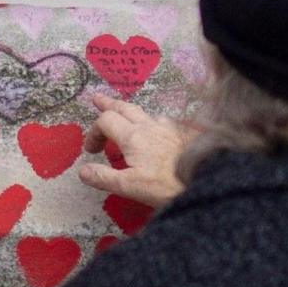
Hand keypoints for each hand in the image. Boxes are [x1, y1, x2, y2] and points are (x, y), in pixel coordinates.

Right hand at [75, 89, 188, 208]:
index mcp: (132, 137)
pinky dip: (149, 121)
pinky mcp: (182, 134)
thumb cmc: (165, 185)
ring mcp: (167, 128)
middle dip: (108, 104)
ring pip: (143, 112)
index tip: (91, 150)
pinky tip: (154, 129)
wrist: (204, 181)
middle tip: (97, 100)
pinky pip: (161, 121)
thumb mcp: (128, 186)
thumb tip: (83, 171)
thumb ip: (103, 177)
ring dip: (129, 112)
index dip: (94, 132)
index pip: (105, 122)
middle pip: (124, 108)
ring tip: (123, 115)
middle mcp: (149, 126)